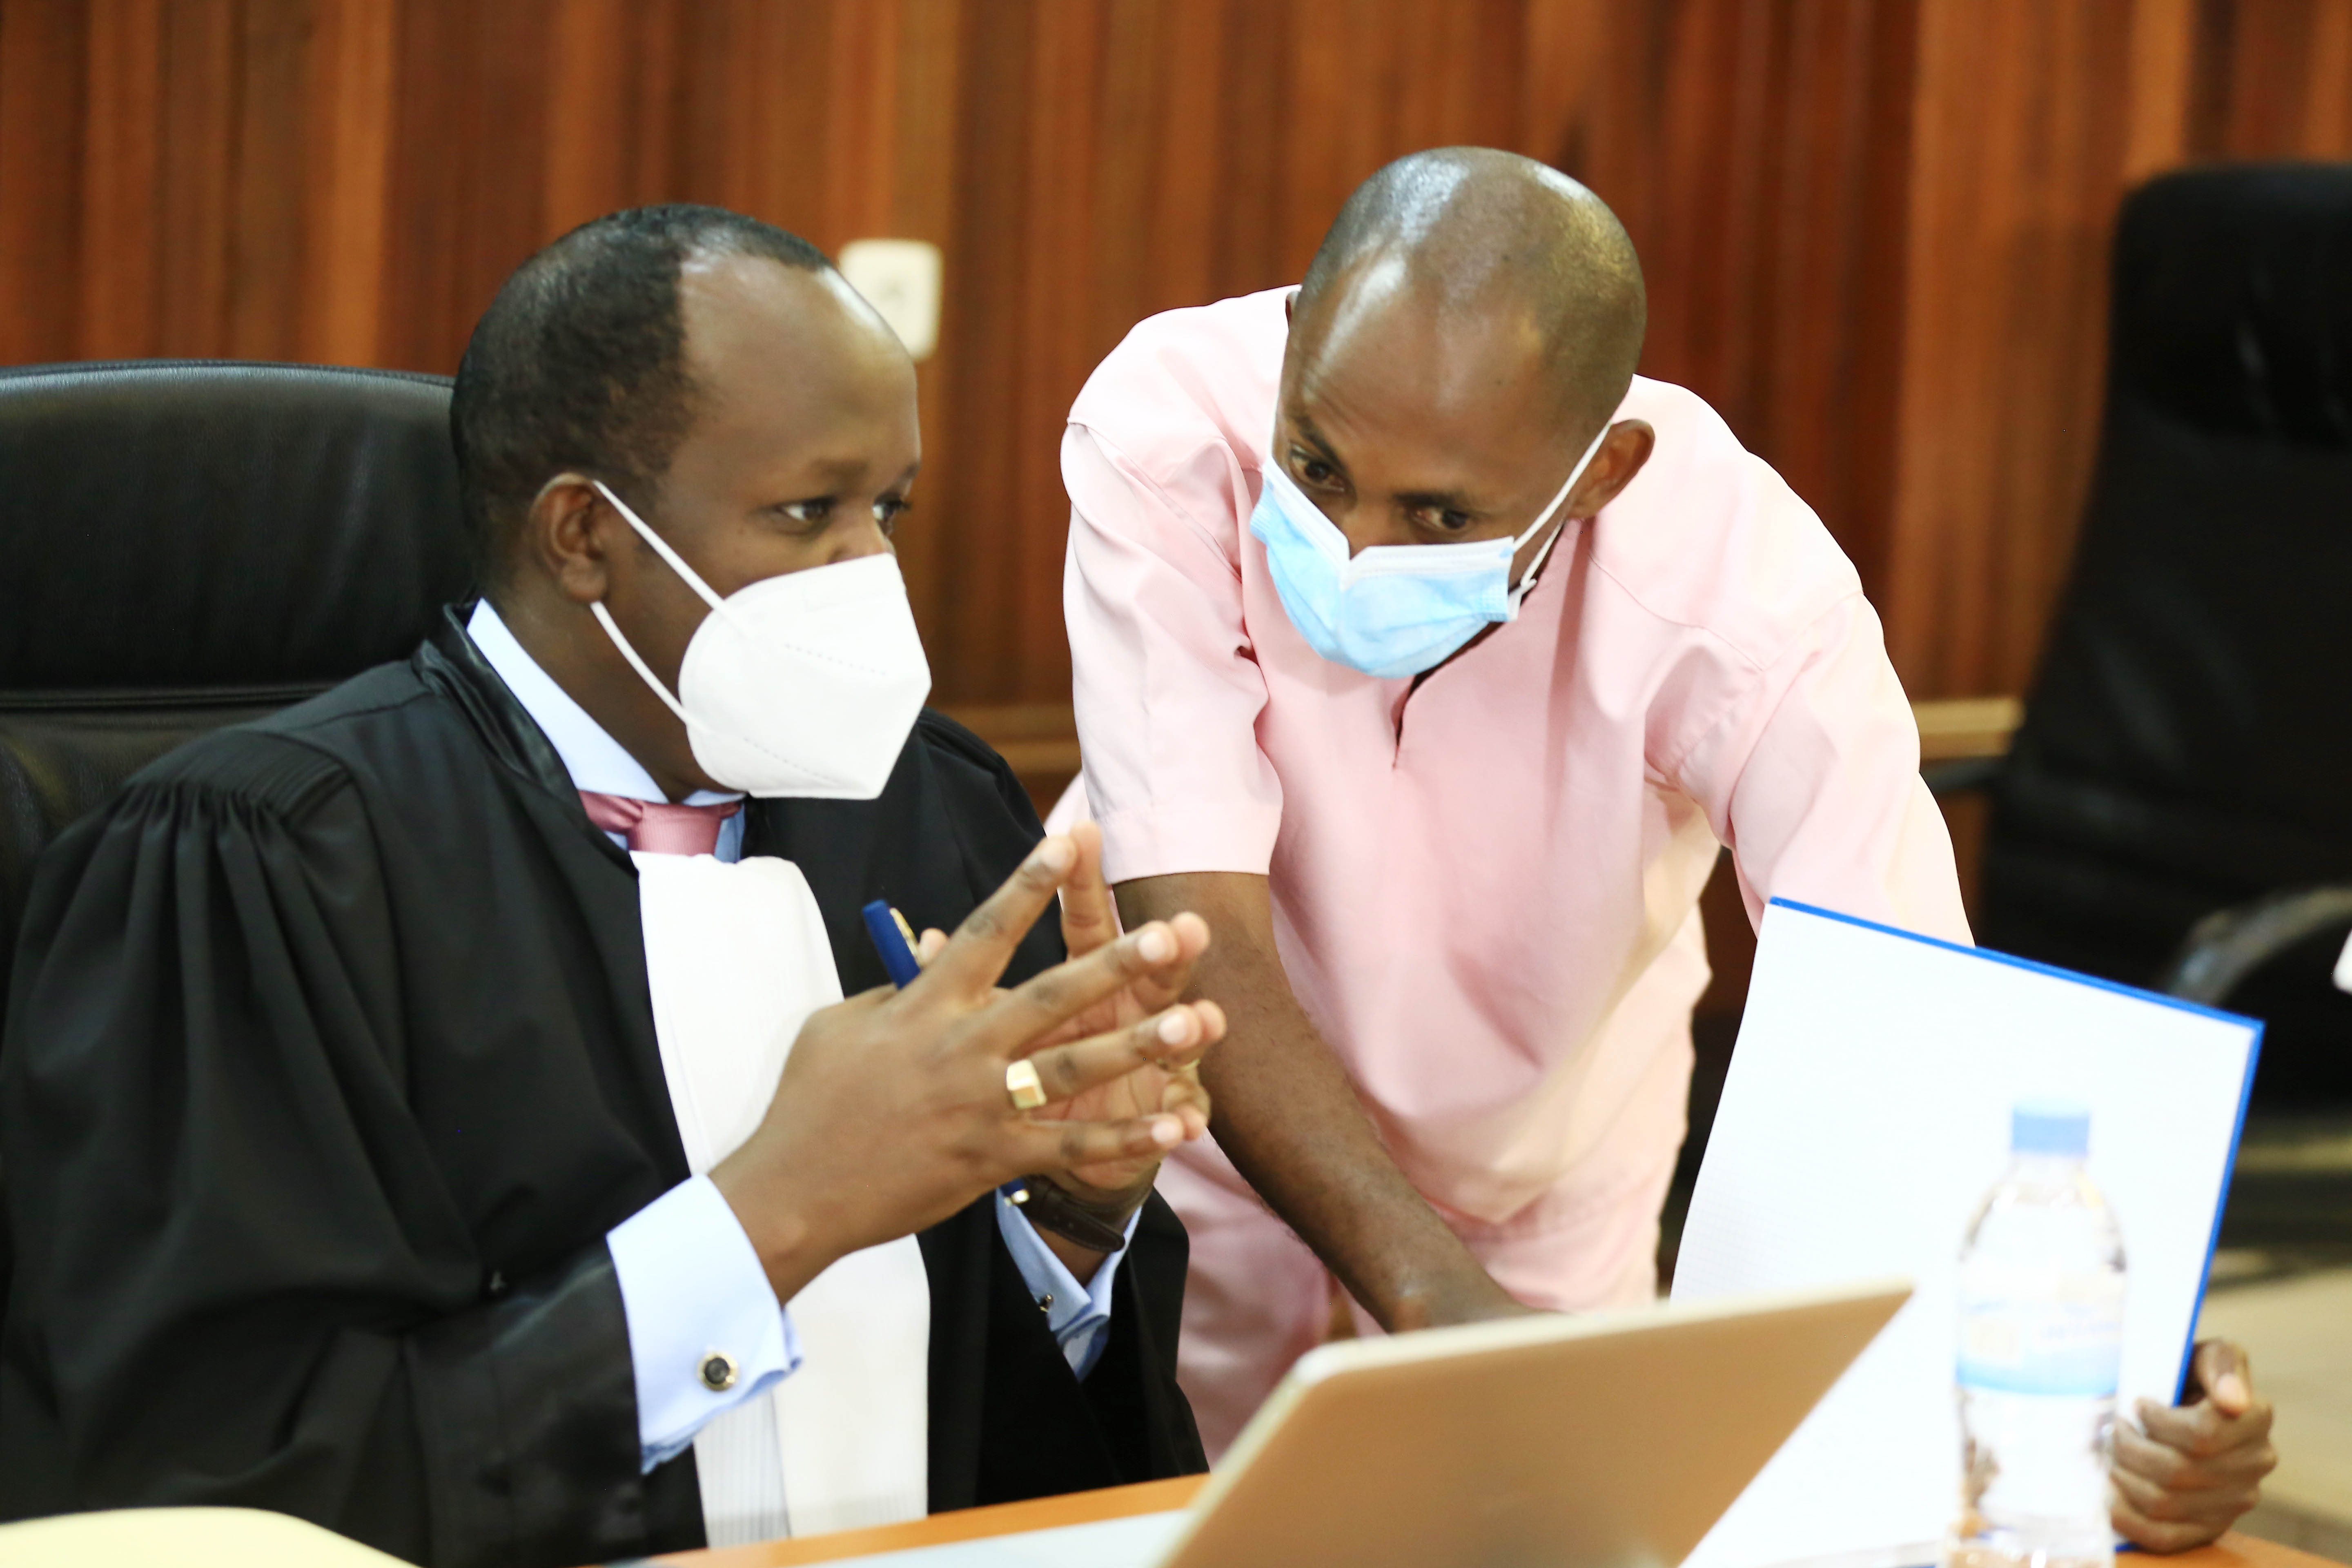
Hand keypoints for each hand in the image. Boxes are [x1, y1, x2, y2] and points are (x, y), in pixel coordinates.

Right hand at [710, 833, 1226, 1303]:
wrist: (792, 1192)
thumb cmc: (812, 1101)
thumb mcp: (840, 1025)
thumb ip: (897, 985)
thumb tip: (936, 949)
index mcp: (924, 1006)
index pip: (986, 932)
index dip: (1028, 885)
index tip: (1070, 840)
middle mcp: (960, 1048)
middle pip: (1051, 996)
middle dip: (1117, 963)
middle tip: (1175, 932)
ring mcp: (980, 1106)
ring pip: (1074, 1068)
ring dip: (1142, 1045)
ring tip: (1201, 1021)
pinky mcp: (991, 1160)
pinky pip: (1071, 1146)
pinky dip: (1128, 1138)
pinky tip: (1180, 1123)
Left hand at [2111, 1338, 2276, 1550]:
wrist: (2185, 1401)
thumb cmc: (2189, 1372)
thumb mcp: (2205, 1352)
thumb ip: (2222, 1364)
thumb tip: (2232, 1400)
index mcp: (2254, 1420)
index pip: (2202, 1434)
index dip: (2158, 1421)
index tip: (2139, 1405)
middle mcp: (2254, 1464)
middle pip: (2177, 1470)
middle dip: (2131, 1448)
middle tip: (2114, 1430)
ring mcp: (2235, 1501)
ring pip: (2166, 1502)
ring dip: (2125, 1477)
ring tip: (2112, 1455)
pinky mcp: (2210, 1526)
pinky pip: (2166, 1537)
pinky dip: (2131, 1520)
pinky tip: (2111, 1498)